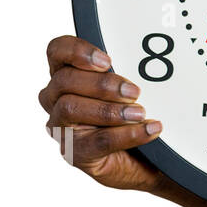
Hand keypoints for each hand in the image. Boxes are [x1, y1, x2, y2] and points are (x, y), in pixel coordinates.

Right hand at [38, 35, 164, 192]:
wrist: (147, 156)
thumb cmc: (133, 113)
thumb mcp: (129, 88)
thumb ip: (127, 72)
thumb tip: (145, 62)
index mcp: (68, 75)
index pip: (57, 51)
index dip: (76, 51)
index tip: (107, 60)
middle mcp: (57, 100)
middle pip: (64, 80)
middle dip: (102, 84)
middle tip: (134, 91)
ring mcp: (62, 128)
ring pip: (69, 108)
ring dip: (109, 110)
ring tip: (139, 113)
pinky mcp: (75, 153)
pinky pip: (96, 141)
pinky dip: (127, 134)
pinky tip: (149, 129)